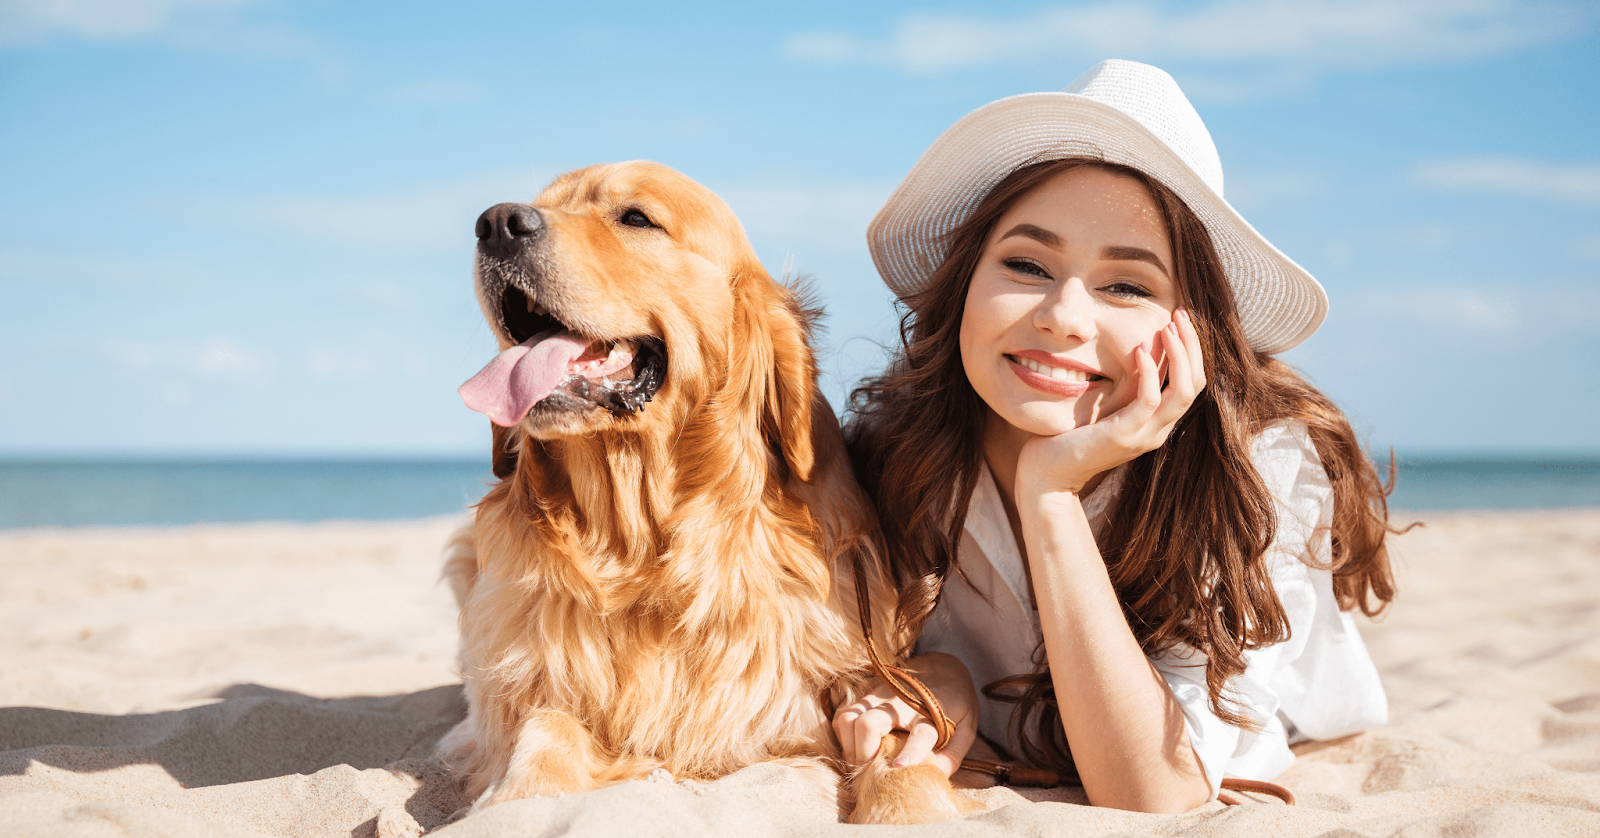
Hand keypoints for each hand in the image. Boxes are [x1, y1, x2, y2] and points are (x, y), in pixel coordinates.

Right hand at [832, 652, 978, 775]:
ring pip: (848, 718)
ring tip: (861, 763)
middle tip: (868, 774)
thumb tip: (934, 777)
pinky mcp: (866, 694)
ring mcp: (879, 695)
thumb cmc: (955, 702)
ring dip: (850, 746)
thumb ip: (953, 755)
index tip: (898, 767)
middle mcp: (901, 702)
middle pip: (868, 724)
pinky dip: (845, 736)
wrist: (942, 666)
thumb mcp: (967, 727)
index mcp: (932, 712)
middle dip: (863, 753)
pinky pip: (843, 715)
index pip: (921, 733)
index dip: (911, 751)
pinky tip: (857, 748)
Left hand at [1017, 308, 1205, 495]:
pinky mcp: (1123, 435)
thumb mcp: (1105, 406)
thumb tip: (1132, 349)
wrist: (1046, 473)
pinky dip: (1149, 372)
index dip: (1192, 348)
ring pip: (1183, 391)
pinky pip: (1149, 400)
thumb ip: (1123, 386)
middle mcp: (1158, 430)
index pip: (1192, 381)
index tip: (1179, 317)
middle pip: (1196, 382)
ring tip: (1167, 326)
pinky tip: (1139, 349)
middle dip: (1192, 343)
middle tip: (1180, 312)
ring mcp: (1144, 435)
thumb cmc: (1069, 435)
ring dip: (1179, 354)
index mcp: (1157, 422)